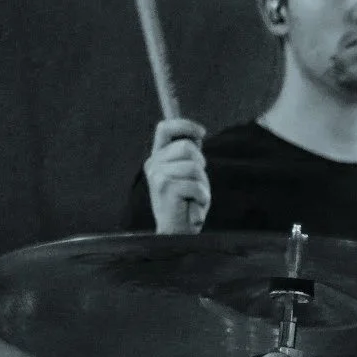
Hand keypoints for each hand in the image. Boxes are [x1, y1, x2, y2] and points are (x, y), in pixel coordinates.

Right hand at [144, 117, 208, 233]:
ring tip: (193, 196)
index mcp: (157, 157)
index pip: (165, 128)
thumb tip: (197, 133)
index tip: (202, 133)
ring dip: (202, 184)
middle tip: (195, 183)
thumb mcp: (189, 173)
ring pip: (194, 166)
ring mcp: (157, 175)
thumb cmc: (187, 202)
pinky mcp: (165, 188)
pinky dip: (201, 197)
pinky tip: (193, 205)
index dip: (185, 125)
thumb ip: (189, 154)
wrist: (177, 232)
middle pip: (187, 147)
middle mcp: (153, 164)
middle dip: (200, 164)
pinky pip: (195, 184)